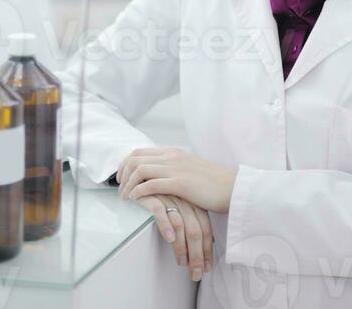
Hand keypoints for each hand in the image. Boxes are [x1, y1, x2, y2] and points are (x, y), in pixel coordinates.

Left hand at [116, 146, 237, 214]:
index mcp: (172, 152)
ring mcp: (175, 168)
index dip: (125, 164)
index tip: (121, 178)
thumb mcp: (188, 170)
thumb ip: (173, 169)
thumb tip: (158, 176)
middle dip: (122, 174)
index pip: (139, 152)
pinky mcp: (180, 183)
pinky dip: (138, 192)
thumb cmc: (211, 183)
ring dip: (128, 185)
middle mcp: (171, 156)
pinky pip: (151, 184)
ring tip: (126, 198)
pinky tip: (135, 200)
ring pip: (140, 170)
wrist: (231, 187)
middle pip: (135, 159)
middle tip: (119, 190)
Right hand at [130, 192, 213, 282]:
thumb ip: (192, 219)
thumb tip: (207, 243)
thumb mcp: (180, 202)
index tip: (206, 267)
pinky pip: (160, 211)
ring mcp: (168, 195)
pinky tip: (169, 238)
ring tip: (182, 263)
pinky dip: (165, 225)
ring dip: (182, 247)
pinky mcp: (151, 192)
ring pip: (180, 224)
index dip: (207, 249)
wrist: (141, 170)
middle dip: (197, 255)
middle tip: (195, 274)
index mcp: (192, 199)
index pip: (205, 227)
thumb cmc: (162, 190)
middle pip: (195, 229)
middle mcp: (182, 198)